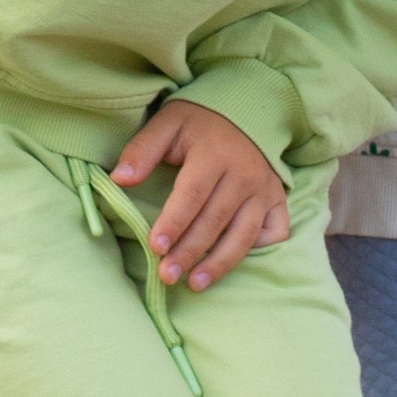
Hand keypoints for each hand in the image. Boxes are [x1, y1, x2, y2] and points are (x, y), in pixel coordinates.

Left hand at [111, 98, 289, 288]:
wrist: (246, 112)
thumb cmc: (198, 123)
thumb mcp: (167, 124)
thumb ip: (142, 150)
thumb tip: (119, 179)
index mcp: (215, 154)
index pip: (192, 194)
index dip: (173, 222)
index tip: (155, 246)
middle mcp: (245, 174)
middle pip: (215, 220)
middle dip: (189, 252)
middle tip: (166, 276)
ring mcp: (265, 190)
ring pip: (243, 234)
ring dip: (218, 263)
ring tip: (194, 284)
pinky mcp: (277, 201)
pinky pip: (274, 232)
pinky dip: (258, 252)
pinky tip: (234, 265)